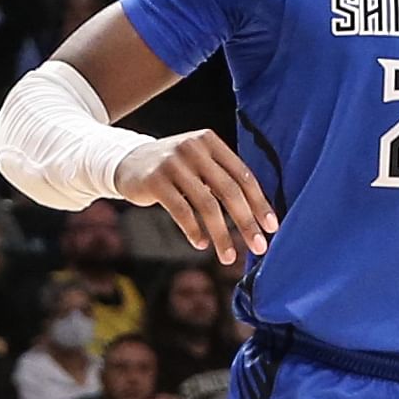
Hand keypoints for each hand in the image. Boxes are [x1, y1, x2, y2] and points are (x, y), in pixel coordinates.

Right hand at [116, 129, 274, 265]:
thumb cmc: (174, 168)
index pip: (243, 175)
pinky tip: (201, 245)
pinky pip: (181, 210)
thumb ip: (223, 177)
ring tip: (229, 257)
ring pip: (206, 204)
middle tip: (259, 247)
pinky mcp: (155, 180)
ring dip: (221, 234)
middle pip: (229, 190)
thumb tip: (256, 213)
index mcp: (210, 141)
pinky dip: (194, 230)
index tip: (271, 227)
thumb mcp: (198, 162)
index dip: (259, 203)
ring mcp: (173, 163)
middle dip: (246, 222)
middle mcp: (193, 148)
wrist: (127, 161)